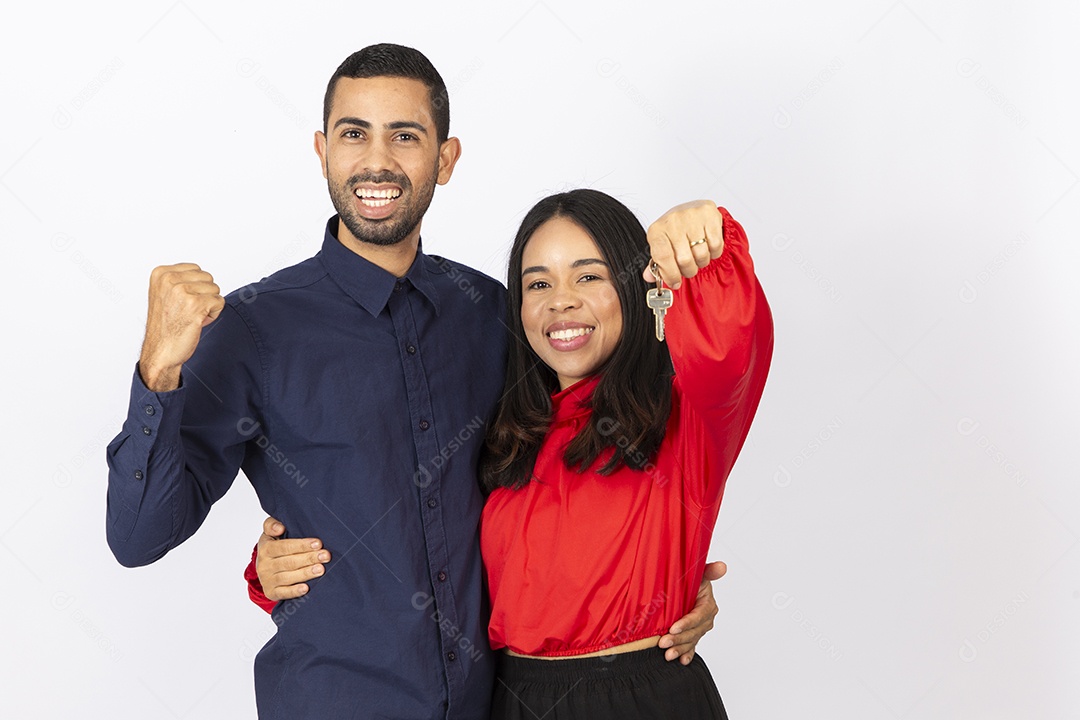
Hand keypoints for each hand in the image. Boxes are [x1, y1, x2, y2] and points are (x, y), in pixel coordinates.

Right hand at [138, 263, 224, 390]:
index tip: (182, 303)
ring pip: (215, 289)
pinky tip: (197, 323)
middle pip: (208, 278)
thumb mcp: (165, 294)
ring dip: (209, 306)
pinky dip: (213, 314)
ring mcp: (181, 291)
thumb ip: (180, 280)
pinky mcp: (195, 304)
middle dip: (204, 296)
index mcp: (161, 273)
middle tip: (188, 312)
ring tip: (191, 317)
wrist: (160, 352)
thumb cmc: (165, 327)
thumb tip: (204, 275)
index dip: (195, 288)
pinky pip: (220, 302)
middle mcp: (169, 279)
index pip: (196, 269)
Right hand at [256, 516, 330, 600]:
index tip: (318, 543)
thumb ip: (272, 524)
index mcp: (265, 548)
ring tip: (321, 569)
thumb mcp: (270, 533)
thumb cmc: (274, 546)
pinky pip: (283, 593)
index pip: (284, 547)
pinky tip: (306, 588)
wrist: (264, 567)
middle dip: (309, 558)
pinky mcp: (271, 592)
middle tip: (325, 556)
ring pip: (288, 577)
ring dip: (305, 573)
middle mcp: (264, 565)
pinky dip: (294, 591)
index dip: (301, 545)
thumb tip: (280, 527)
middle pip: (289, 562)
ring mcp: (267, 580)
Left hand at [642, 200, 724, 289]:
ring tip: (697, 255)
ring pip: (701, 255)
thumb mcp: (663, 245)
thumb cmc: (676, 230)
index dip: (670, 274)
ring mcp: (691, 216)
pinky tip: (707, 246)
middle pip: (684, 260)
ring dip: (701, 262)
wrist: (692, 209)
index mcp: (657, 230)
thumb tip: (649, 277)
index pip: (663, 258)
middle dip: (688, 270)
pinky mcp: (709, 215)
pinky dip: (714, 252)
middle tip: (689, 268)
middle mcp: (672, 221)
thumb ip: (657, 263)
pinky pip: (715, 246)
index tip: (675, 283)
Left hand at [658, 560, 726, 663]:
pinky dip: (687, 654)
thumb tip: (722, 566)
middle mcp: (706, 618)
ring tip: (668, 655)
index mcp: (708, 603)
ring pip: (692, 641)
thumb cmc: (688, 579)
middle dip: (679, 638)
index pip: (698, 616)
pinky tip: (682, 661)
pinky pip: (692, 647)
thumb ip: (708, 571)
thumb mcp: (697, 573)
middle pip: (694, 631)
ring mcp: (700, 628)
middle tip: (663, 642)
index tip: (673, 628)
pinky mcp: (693, 635)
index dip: (687, 623)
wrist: (681, 586)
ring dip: (680, 649)